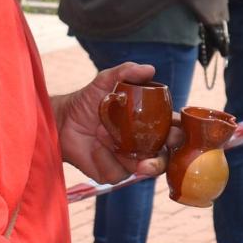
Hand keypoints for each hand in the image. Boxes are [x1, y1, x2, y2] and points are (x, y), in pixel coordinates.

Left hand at [54, 62, 168, 183]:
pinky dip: (105, 157)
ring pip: (142, 168)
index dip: (179, 133)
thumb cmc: (87, 101)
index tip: (175, 131)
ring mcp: (129, 161)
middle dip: (162, 159)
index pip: (173, 130)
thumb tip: (149, 69)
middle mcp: (144, 145)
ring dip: (125, 153)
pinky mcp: (112, 173)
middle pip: (165, 158)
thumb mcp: (106, 81)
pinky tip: (95, 145)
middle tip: (153, 156)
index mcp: (150, 125)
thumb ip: (126, 72)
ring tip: (104, 135)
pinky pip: (117, 172)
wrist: (62, 120)